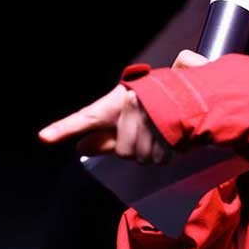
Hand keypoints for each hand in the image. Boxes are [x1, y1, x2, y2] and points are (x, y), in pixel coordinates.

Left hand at [37, 49, 209, 163]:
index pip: (88, 116)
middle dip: (132, 145)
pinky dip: (166, 153)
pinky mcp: (163, 141)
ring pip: (139, 156)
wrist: (204, 95)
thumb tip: (85, 146)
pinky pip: (158, 159)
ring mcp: (147, 128)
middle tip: (148, 131)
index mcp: (122, 98)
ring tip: (165, 131)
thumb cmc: (173, 89)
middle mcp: (131, 111)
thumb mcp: (141, 97)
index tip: (44, 137)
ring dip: (152, 149)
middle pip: (120, 149)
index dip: (65, 128)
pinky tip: (174, 139)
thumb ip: (112, 121)